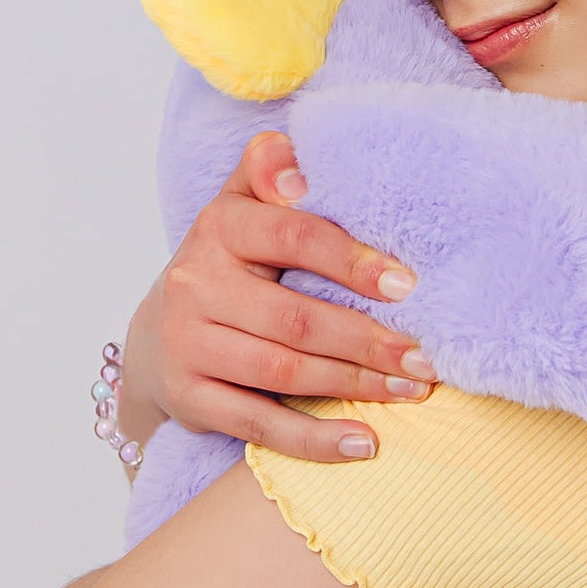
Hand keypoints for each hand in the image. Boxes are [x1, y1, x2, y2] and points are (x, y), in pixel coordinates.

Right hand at [117, 131, 436, 462]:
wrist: (158, 336)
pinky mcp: (190, 398)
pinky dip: (314, 438)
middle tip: (428, 357)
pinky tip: (363, 443)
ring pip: (283, 370)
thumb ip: (268, 174)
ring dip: (355, 385)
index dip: (353, 261)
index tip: (409, 285)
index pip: (293, 236)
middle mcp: (194, 283)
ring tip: (411, 389)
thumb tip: (292, 145)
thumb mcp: (242, 211)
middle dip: (369, 340)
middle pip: (296, 317)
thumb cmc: (228, 267)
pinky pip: (259, 423)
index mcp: (219, 227)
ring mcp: (188, 344)